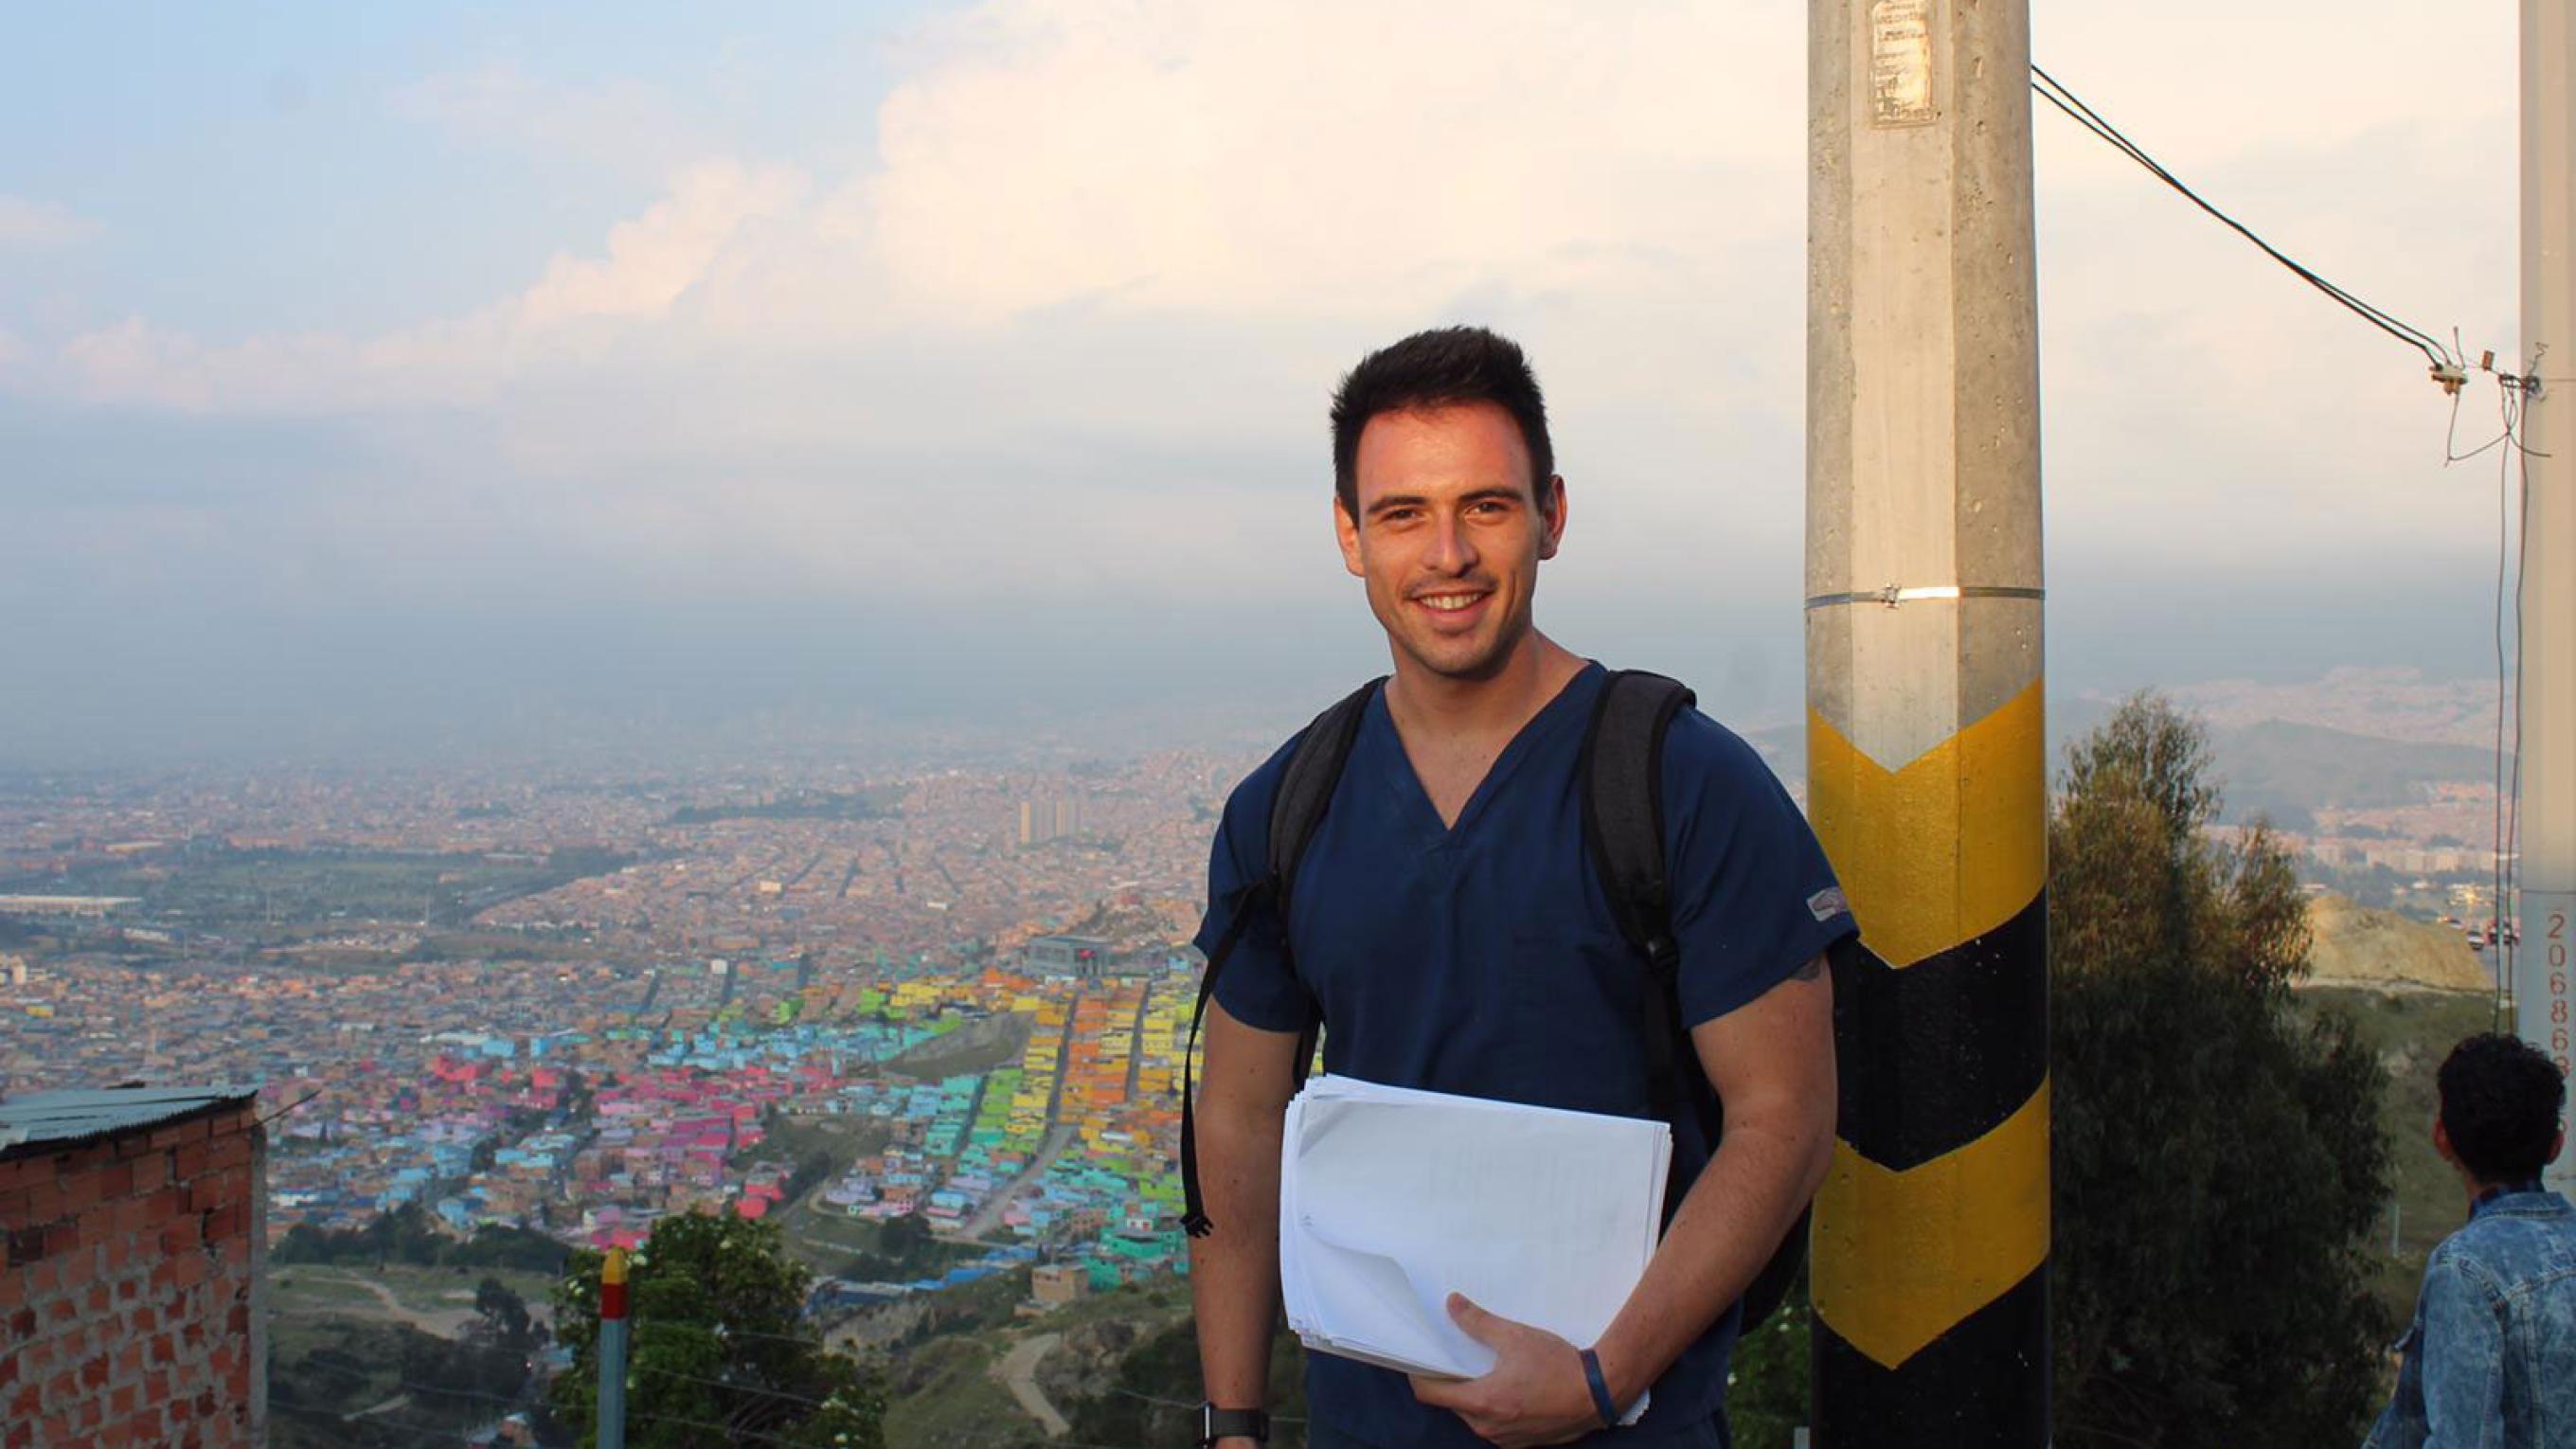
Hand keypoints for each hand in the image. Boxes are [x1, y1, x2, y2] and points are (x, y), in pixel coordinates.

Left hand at [1407, 1293, 1607, 1446]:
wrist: (1600, 1393)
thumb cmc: (1558, 1365)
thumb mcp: (1515, 1336)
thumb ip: (1479, 1322)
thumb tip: (1452, 1304)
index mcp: (1483, 1402)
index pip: (1429, 1394)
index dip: (1418, 1374)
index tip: (1419, 1356)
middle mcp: (1488, 1427)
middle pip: (1450, 1404)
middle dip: (1448, 1381)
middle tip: (1453, 1355)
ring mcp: (1504, 1439)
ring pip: (1472, 1416)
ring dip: (1471, 1395)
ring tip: (1481, 1368)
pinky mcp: (1520, 1443)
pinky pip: (1493, 1425)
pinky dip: (1491, 1407)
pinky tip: (1505, 1386)